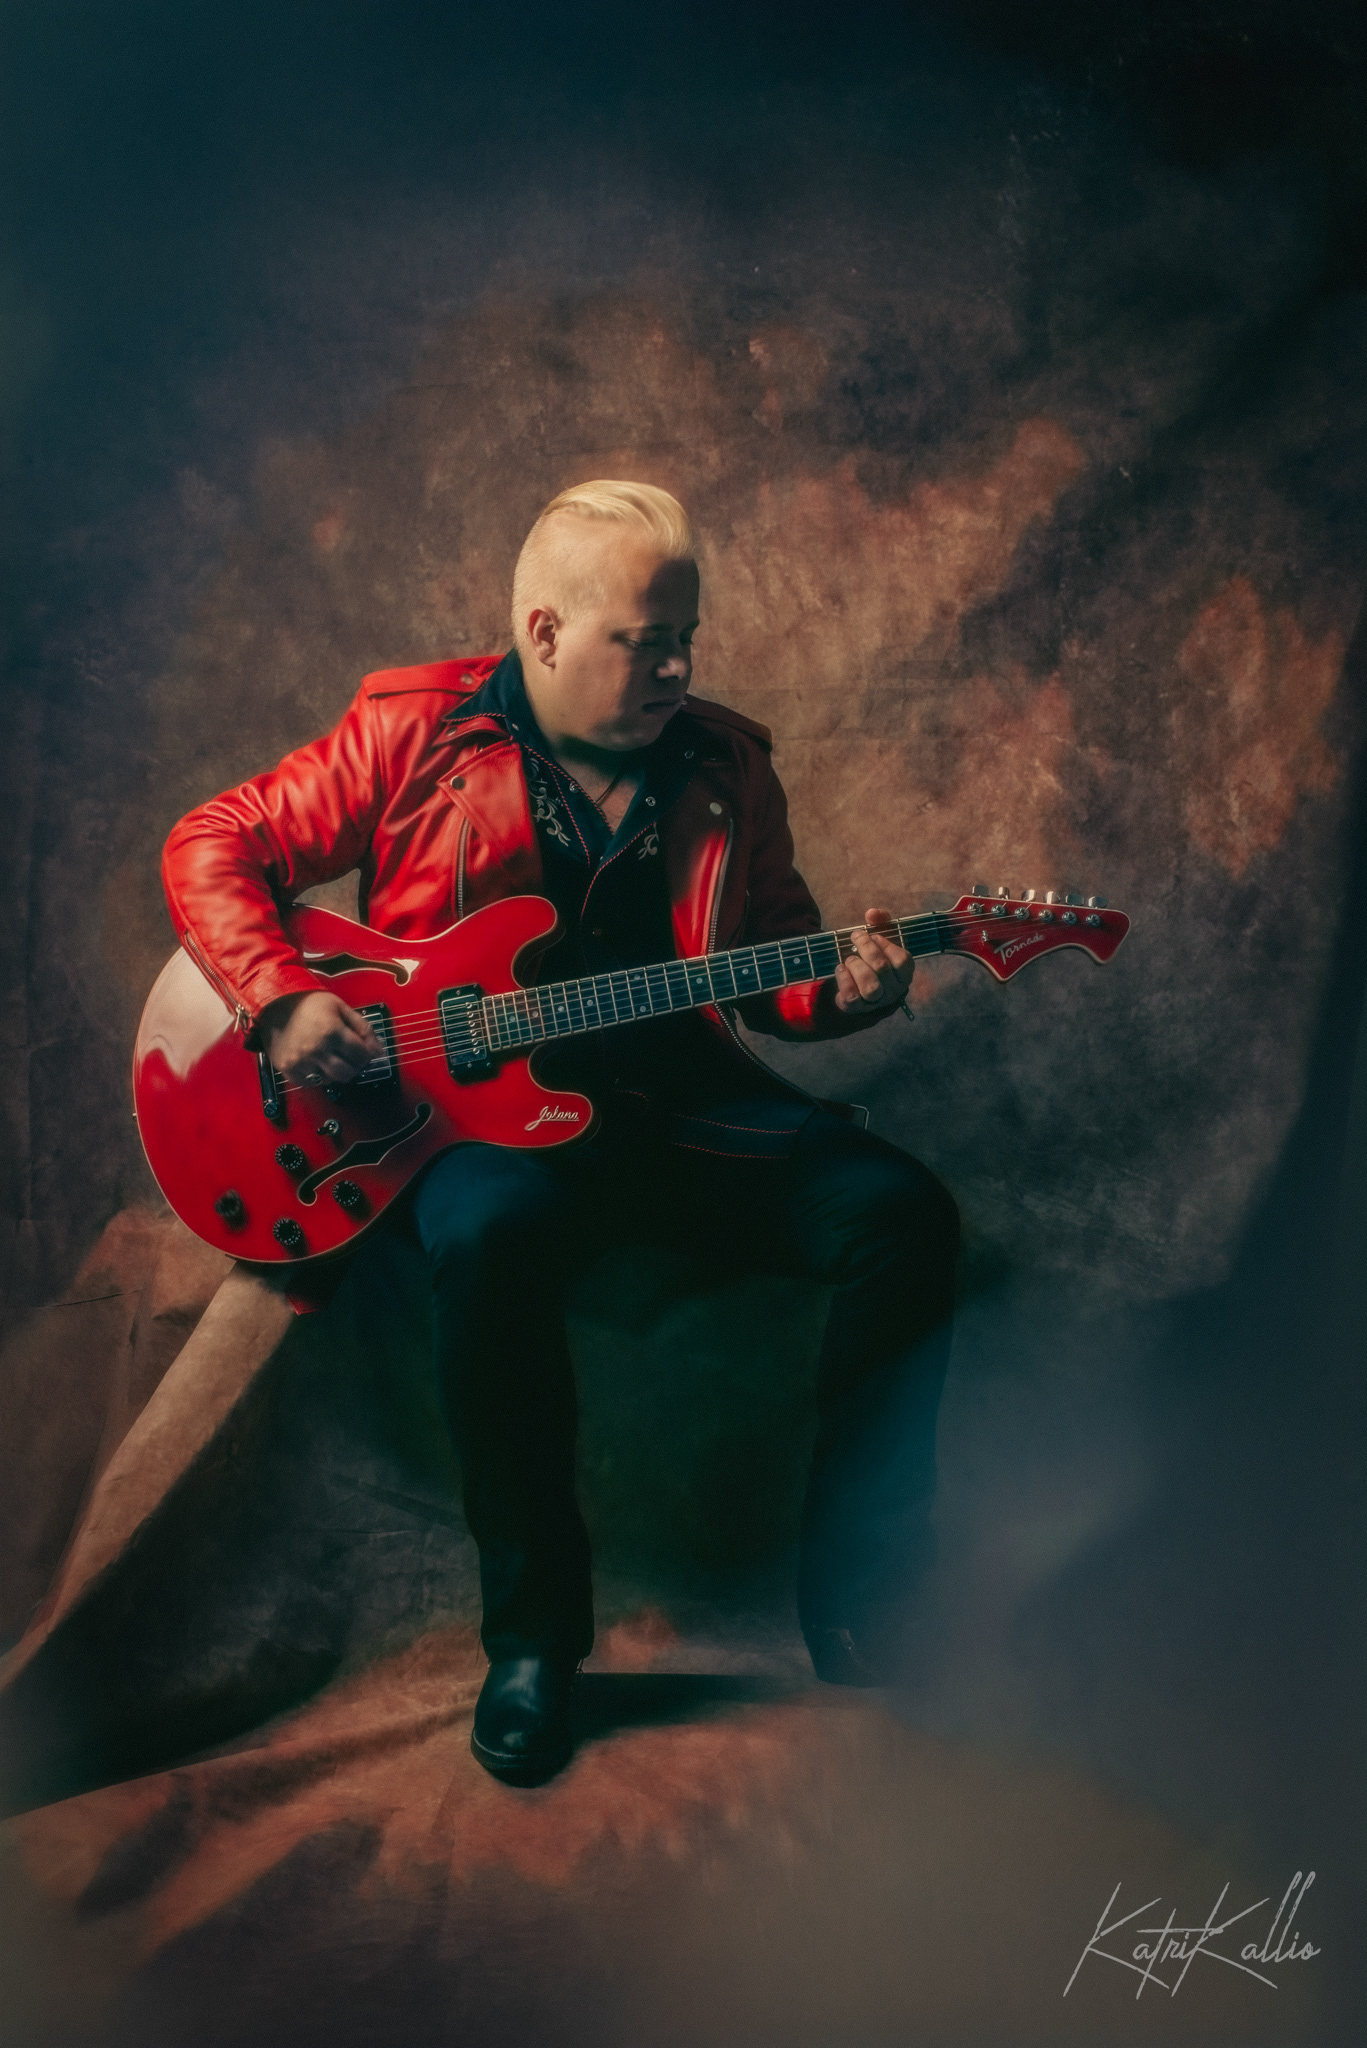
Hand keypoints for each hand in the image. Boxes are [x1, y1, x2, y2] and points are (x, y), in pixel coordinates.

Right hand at [260, 991, 382, 1084]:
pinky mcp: (288, 1069)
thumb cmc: (309, 1004)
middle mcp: (316, 1049)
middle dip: (354, 1066)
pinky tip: (317, 1062)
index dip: (367, 1054)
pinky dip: (317, 1076)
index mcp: (332, 1032)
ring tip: (332, 1056)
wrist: (276, 1004)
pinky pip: (310, 1083)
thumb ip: (363, 1028)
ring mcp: (301, 1062)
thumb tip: (378, 1049)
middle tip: (351, 1057)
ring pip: (330, 1080)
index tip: (364, 1051)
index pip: (362, 1055)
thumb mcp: (341, 1008)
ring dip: (336, 1071)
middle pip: (348, 1073)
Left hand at [833, 906, 914, 1014]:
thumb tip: (872, 913)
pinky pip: (852, 996)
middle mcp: (895, 990)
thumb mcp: (881, 938)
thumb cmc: (873, 958)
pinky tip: (840, 968)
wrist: (858, 987)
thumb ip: (881, 922)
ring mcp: (877, 1002)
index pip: (902, 960)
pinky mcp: (857, 1008)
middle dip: (866, 948)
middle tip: (855, 937)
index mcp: (905, 974)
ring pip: (870, 986)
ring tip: (850, 958)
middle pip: (882, 968)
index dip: (886, 944)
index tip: (874, 936)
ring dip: (856, 966)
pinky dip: (844, 978)